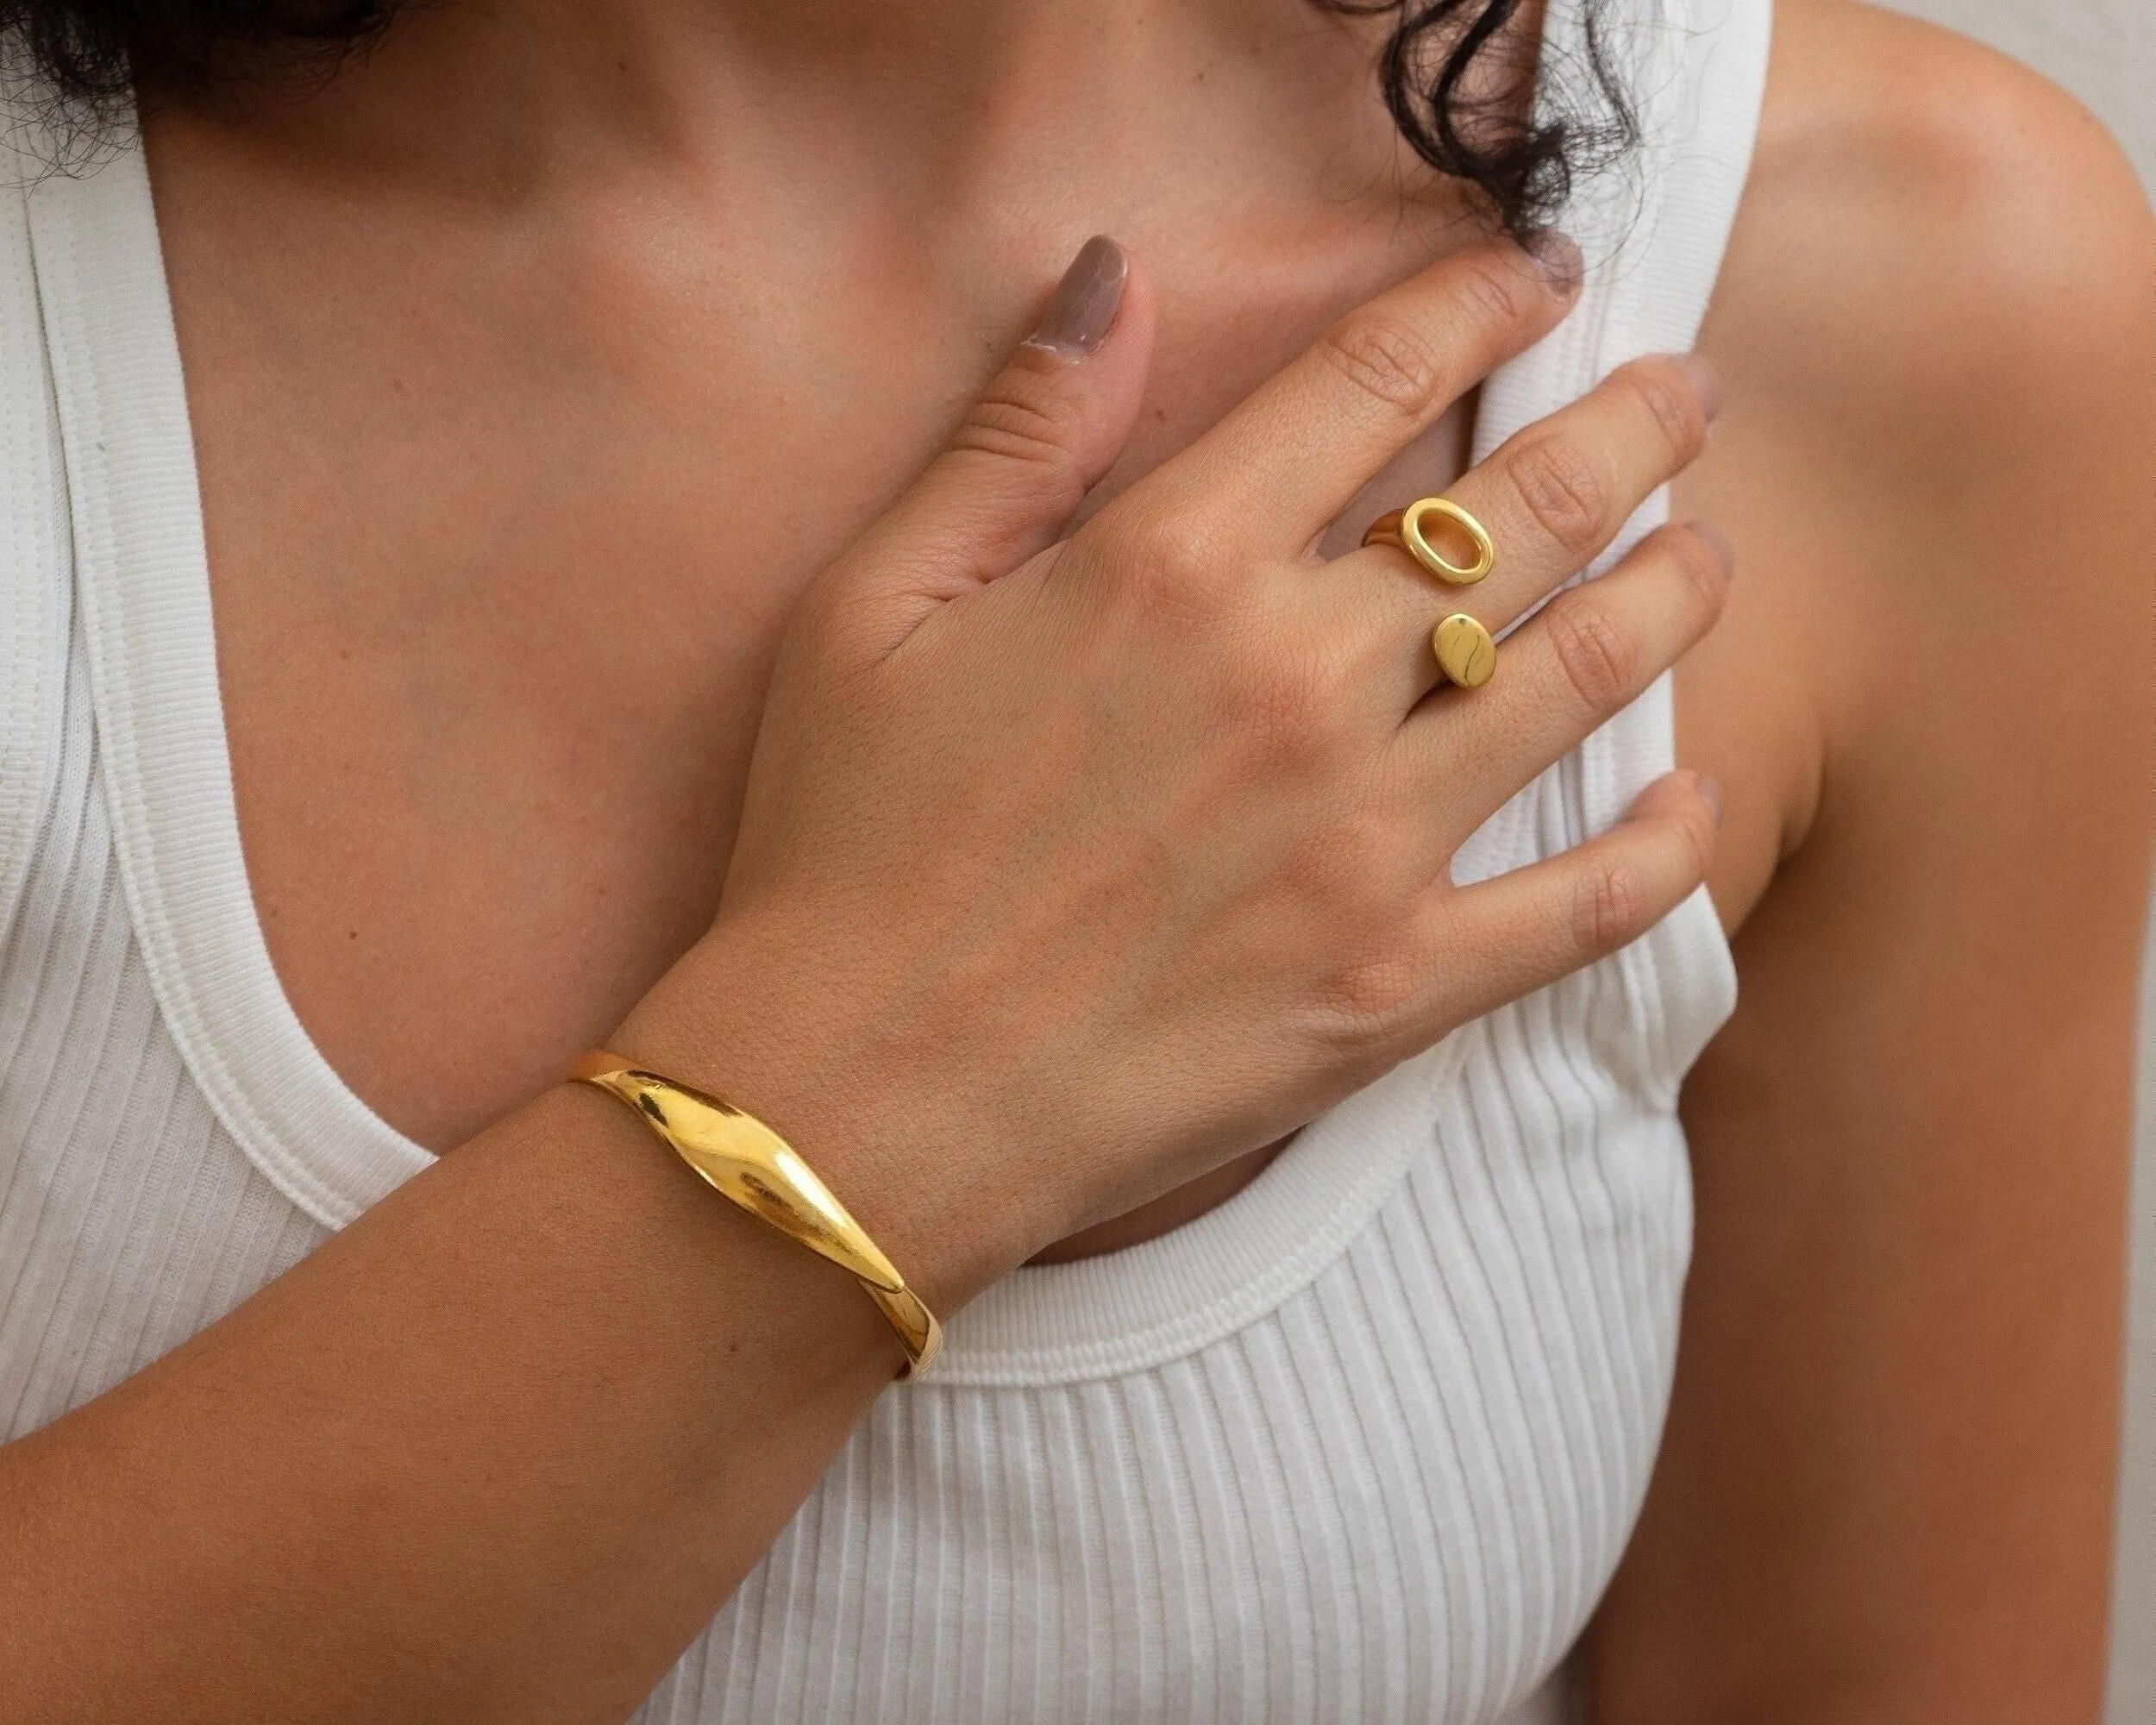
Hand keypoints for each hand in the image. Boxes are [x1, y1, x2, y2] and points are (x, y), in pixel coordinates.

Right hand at [615, 234, 1727, 1305]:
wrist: (860, 1097)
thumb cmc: (844, 848)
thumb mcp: (872, 603)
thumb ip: (1015, 433)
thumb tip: (1117, 272)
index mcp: (1170, 566)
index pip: (1376, 379)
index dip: (1480, 300)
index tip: (1540, 276)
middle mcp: (1296, 680)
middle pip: (1524, 509)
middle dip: (1630, 426)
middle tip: (1686, 395)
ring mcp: (1363, 838)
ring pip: (1586, 673)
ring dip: (1673, 592)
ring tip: (1706, 551)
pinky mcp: (1396, 983)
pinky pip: (1590, 905)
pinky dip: (1666, 847)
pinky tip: (1693, 799)